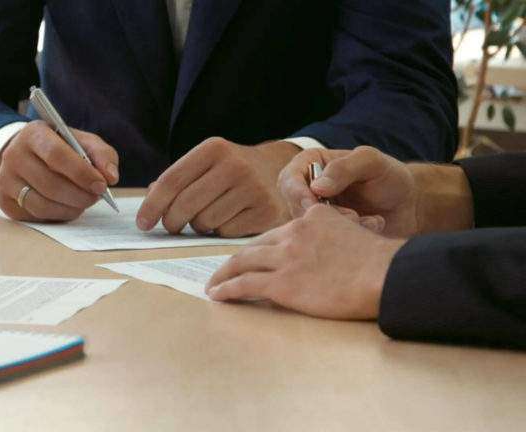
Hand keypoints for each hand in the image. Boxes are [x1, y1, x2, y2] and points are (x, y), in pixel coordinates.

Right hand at [0, 121, 118, 221]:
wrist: (28, 156)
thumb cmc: (61, 148)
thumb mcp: (82, 142)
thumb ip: (101, 154)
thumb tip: (110, 177)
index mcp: (33, 134)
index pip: (56, 155)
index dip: (82, 173)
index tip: (101, 185)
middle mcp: (13, 155)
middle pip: (50, 183)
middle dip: (79, 195)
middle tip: (96, 197)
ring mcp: (5, 180)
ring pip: (42, 204)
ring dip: (70, 208)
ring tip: (84, 202)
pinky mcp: (5, 201)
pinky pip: (36, 215)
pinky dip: (58, 215)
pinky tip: (67, 207)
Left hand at [136, 139, 299, 237]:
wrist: (277, 169)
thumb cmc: (229, 170)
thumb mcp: (205, 164)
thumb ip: (176, 179)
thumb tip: (150, 200)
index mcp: (214, 149)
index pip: (171, 180)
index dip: (152, 205)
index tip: (142, 223)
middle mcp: (235, 165)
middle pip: (185, 204)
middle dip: (171, 221)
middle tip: (171, 226)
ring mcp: (253, 188)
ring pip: (205, 222)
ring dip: (199, 226)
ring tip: (208, 216)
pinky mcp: (266, 211)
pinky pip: (225, 232)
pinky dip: (220, 232)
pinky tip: (228, 220)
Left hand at [206, 205, 405, 319]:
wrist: (384, 274)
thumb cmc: (380, 263)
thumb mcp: (356, 234)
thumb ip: (335, 236)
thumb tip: (331, 253)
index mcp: (311, 219)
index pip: (277, 233)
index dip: (261, 247)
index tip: (251, 256)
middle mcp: (293, 233)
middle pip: (254, 246)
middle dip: (236, 259)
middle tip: (223, 270)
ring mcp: (285, 257)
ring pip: (242, 263)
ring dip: (223, 274)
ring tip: (213, 284)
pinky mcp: (282, 283)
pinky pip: (244, 285)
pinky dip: (227, 289)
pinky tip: (218, 295)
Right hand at [278, 146, 418, 236]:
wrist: (408, 206)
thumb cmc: (390, 177)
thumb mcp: (372, 163)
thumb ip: (344, 168)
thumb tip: (316, 187)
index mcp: (311, 165)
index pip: (288, 180)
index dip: (296, 193)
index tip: (312, 204)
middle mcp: (307, 191)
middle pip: (295, 207)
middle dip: (321, 215)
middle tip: (352, 215)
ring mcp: (315, 215)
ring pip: (308, 228)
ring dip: (337, 227)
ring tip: (365, 220)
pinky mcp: (325, 236)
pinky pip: (323, 244)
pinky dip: (345, 239)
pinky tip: (369, 228)